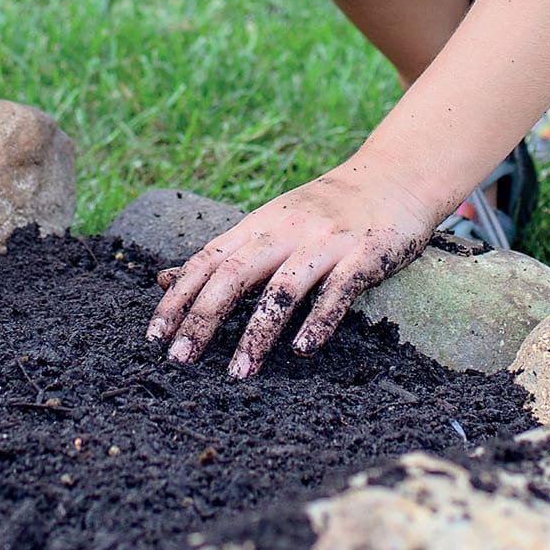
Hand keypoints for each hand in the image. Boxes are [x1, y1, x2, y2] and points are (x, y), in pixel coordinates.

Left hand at [147, 165, 438, 379]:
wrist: (394, 177)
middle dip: (203, 317)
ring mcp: (325, 243)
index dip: (179, 298)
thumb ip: (224, 254)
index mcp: (259, 226)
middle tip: (180, 359)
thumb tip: (166, 280)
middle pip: (235, 274)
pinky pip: (338, 291)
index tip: (155, 337)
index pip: (207, 261)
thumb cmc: (325, 210)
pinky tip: (302, 350)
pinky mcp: (364, 255)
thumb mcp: (268, 223)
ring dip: (257, 332)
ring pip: (282, 289)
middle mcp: (286, 231)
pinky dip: (318, 320)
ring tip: (238, 372)